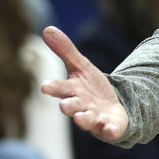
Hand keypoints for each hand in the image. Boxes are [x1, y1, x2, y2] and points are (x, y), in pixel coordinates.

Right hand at [39, 26, 128, 141]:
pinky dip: (110, 130)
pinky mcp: (109, 127)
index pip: (60, 88)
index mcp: (73, 91)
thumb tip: (47, 28)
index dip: (53, 87)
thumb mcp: (82, 67)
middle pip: (72, 106)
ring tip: (83, 117)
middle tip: (65, 105)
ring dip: (84, 119)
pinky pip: (109, 130)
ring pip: (87, 120)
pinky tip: (111, 129)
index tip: (45, 86)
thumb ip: (66, 50)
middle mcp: (81, 106)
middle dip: (68, 106)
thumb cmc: (92, 88)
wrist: (112, 107)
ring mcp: (94, 118)